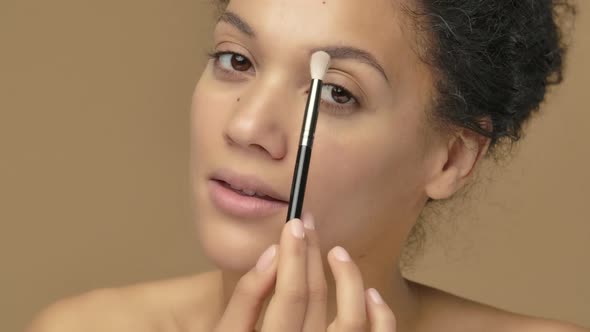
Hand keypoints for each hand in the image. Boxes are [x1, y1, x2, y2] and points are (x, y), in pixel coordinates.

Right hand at [213, 212, 396, 331]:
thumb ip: (246, 299)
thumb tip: (271, 255)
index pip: (290, 295)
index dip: (294, 256)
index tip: (294, 225)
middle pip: (316, 298)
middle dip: (312, 254)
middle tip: (308, 224)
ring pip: (351, 320)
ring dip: (348, 278)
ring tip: (337, 252)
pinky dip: (380, 315)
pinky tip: (369, 292)